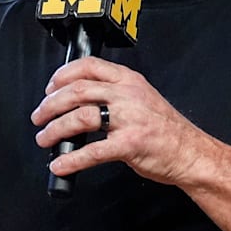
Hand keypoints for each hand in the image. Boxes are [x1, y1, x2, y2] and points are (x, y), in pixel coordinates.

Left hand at [30, 56, 205, 186]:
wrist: (191, 152)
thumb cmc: (166, 128)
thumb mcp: (142, 97)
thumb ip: (115, 94)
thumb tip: (79, 100)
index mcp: (129, 80)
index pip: (88, 66)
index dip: (62, 75)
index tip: (49, 87)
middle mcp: (127, 95)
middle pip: (77, 91)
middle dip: (50, 105)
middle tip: (39, 116)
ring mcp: (128, 119)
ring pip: (80, 118)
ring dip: (55, 130)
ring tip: (44, 139)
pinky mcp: (129, 144)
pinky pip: (93, 151)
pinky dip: (71, 160)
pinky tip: (61, 165)